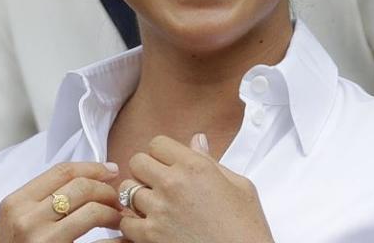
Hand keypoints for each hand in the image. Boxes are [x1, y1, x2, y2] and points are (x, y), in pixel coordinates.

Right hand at [0, 161, 123, 242]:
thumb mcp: (15, 220)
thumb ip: (39, 200)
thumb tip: (83, 179)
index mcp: (16, 202)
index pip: (61, 172)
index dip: (92, 167)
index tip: (111, 171)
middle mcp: (27, 218)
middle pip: (80, 187)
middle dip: (107, 190)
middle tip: (118, 200)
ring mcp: (43, 240)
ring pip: (92, 211)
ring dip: (113, 212)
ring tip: (118, 219)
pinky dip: (117, 239)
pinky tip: (122, 240)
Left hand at [117, 134, 273, 242]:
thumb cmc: (247, 229)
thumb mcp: (240, 187)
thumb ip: (212, 160)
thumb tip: (196, 139)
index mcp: (195, 167)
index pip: (157, 143)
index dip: (162, 155)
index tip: (169, 167)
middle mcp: (173, 183)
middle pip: (136, 161)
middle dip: (145, 171)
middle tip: (158, 185)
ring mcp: (160, 209)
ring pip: (127, 189)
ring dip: (138, 197)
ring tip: (156, 208)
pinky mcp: (151, 235)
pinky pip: (126, 220)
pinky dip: (134, 224)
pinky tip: (151, 227)